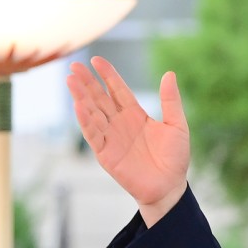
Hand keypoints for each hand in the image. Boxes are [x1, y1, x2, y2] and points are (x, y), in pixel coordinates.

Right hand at [65, 57, 189, 225]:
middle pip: (100, 98)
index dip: (107, 75)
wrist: (170, 187)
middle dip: (87, 82)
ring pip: (92, 113)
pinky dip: (85, 121)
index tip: (96, 60)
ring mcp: (111, 137)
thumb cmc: (174, 158)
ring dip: (81, 98)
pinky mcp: (106, 154)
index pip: (117, 90)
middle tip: (74, 66)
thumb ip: (170, 101)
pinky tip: (78, 107)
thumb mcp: (176, 125)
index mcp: (135, 114)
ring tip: (71, 81)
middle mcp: (120, 123)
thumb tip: (169, 73)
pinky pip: (93, 135)